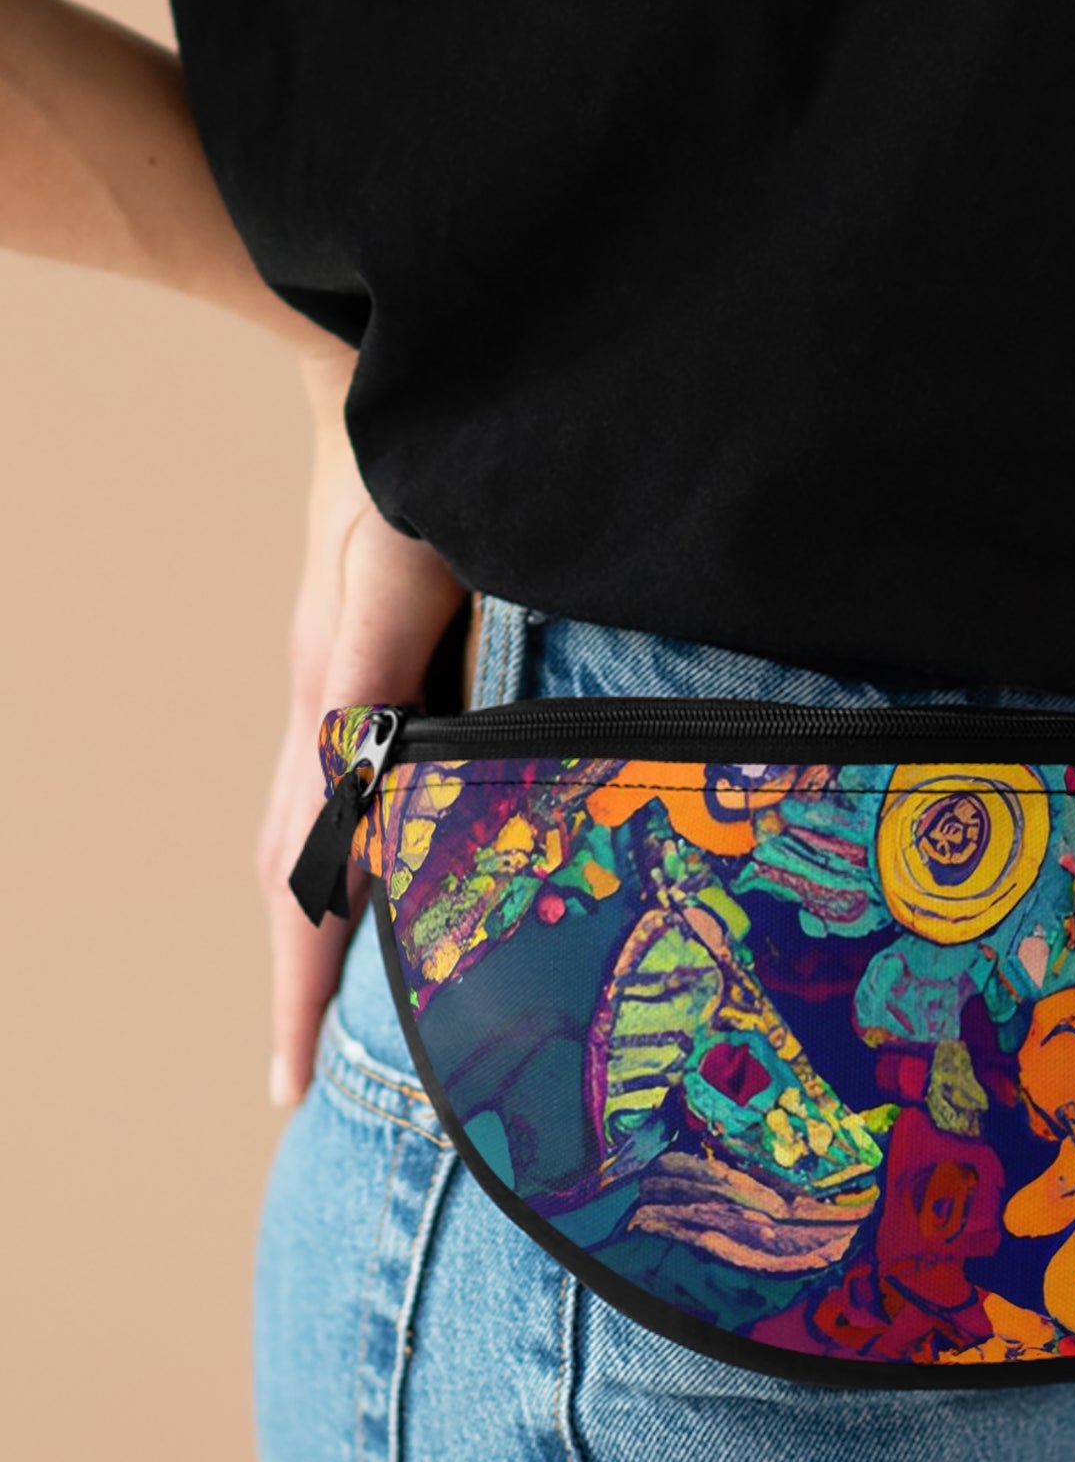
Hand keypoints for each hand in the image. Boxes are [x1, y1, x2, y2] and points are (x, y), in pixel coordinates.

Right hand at [257, 346, 467, 1106]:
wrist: (374, 374)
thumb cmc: (398, 464)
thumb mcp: (395, 569)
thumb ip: (374, 674)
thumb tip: (358, 790)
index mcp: (331, 713)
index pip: (302, 879)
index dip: (301, 986)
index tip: (290, 1086)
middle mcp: (329, 719)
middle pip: (294, 879)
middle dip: (301, 986)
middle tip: (307, 1086)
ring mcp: (345, 698)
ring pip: (317, 842)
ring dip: (324, 933)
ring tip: (341, 1019)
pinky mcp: (374, 674)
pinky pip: (351, 794)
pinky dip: (358, 862)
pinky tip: (393, 887)